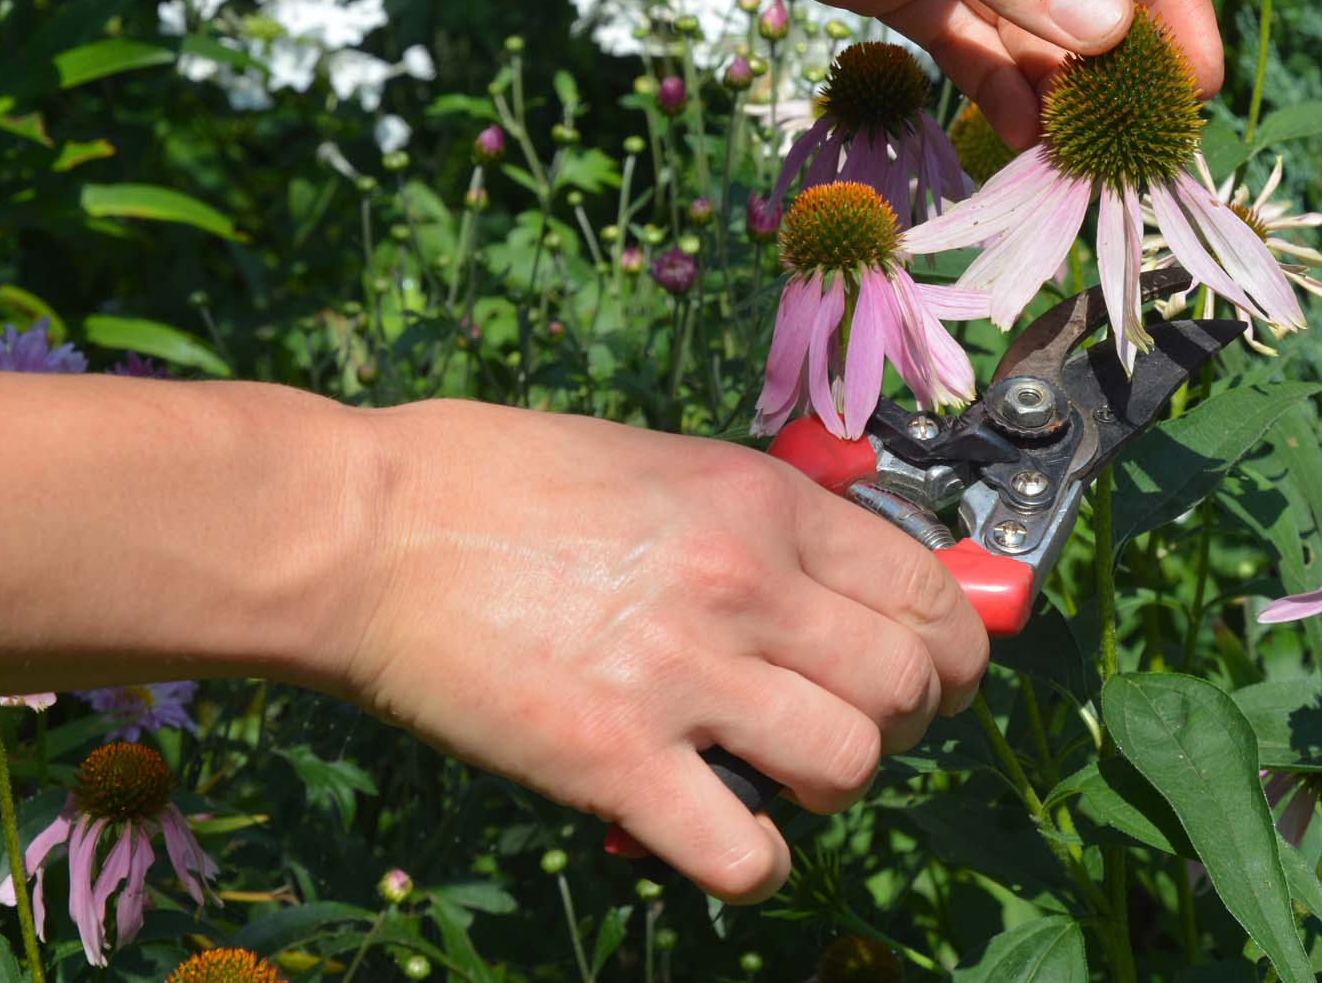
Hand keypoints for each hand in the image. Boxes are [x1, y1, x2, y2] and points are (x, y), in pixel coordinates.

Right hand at [343, 399, 988, 902]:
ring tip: (779, 776)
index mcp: (763, 502)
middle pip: (912, 684)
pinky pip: (743, 853)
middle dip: (905, 721)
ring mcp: (684, 673)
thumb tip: (837, 581)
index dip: (955, 649)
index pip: (929, 590)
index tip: (937, 673)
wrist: (365, 529)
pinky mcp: (612, 761)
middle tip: (852, 727)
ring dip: (830, 786)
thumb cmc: (494, 482)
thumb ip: (760, 521)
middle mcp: (745, 582)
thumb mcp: (662, 461)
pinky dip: (751, 861)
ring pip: (850, 765)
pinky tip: (718, 832)